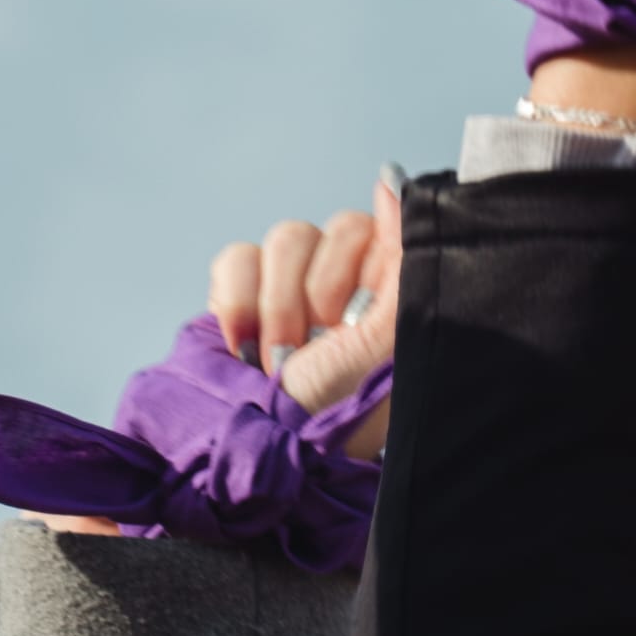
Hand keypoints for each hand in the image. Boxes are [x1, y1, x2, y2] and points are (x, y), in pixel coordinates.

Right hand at [207, 169, 403, 461]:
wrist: (252, 456)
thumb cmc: (332, 417)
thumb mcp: (382, 346)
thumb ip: (400, 260)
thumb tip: (394, 179)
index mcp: (393, 293)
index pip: (383, 226)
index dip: (356, 268)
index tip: (346, 318)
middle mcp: (349, 282)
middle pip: (334, 227)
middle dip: (316, 293)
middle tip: (311, 347)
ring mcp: (292, 286)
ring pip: (286, 236)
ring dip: (275, 304)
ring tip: (274, 358)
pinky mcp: (242, 293)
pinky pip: (236, 255)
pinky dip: (235, 302)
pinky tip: (242, 344)